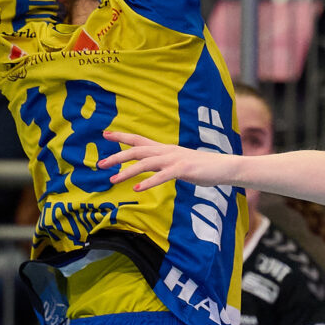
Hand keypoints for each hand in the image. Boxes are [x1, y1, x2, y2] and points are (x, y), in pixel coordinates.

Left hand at [100, 130, 239, 190]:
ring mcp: (175, 160)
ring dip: (127, 172)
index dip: (122, 137)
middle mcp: (167, 151)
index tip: (105, 135)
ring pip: (145, 164)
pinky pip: (162, 176)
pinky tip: (137, 189)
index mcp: (166, 149)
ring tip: (112, 180)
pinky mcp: (183, 170)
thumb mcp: (181, 163)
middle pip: (136, 151)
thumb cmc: (204, 167)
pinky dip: (148, 182)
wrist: (225, 167)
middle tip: (100, 164)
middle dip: (116, 157)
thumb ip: (165, 164)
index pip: (139, 140)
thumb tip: (153, 170)